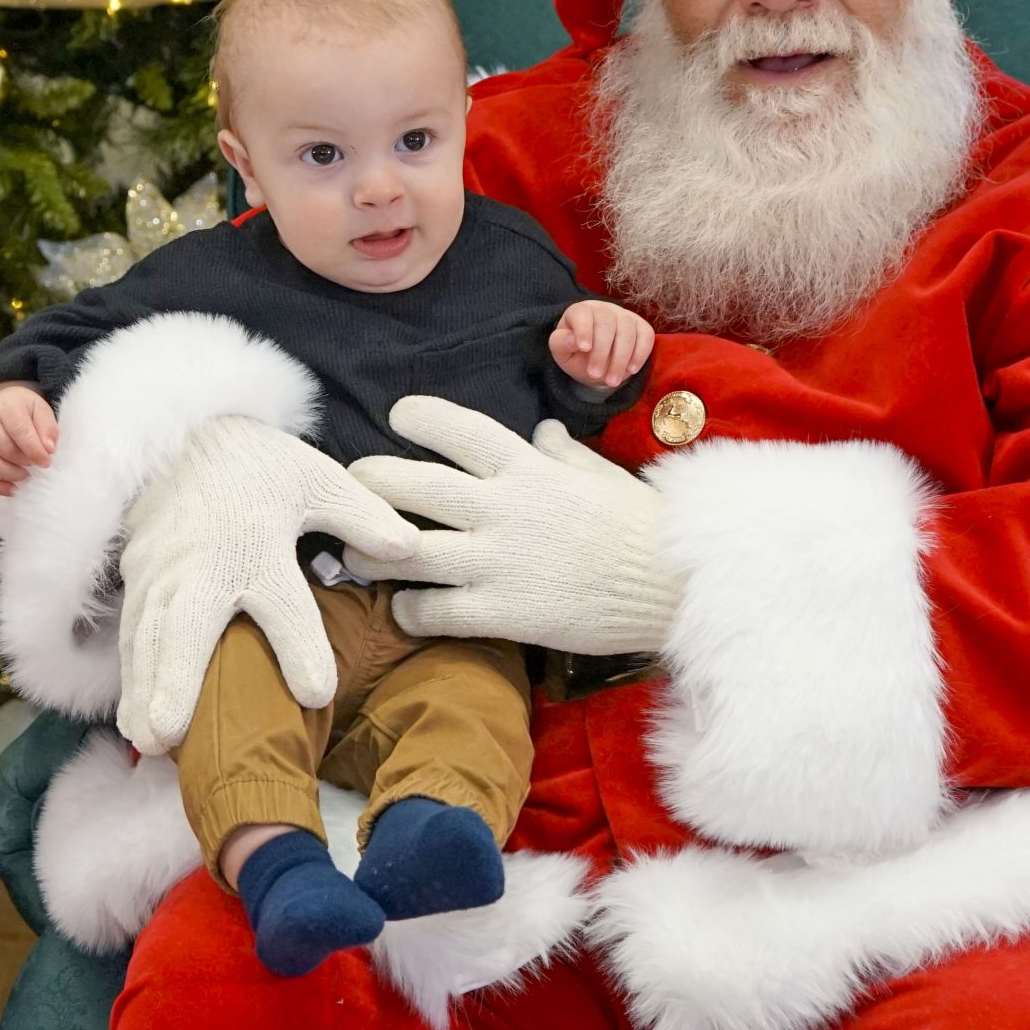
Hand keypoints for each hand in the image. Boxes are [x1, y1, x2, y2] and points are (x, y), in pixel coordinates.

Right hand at [0, 383, 59, 496]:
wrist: (0, 405)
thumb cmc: (24, 411)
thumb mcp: (41, 410)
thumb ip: (48, 428)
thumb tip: (48, 450)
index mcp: (7, 407)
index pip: (20, 431)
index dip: (34, 450)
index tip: (46, 462)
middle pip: (5, 449)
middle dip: (24, 463)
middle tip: (36, 466)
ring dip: (12, 475)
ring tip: (25, 475)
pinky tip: (11, 488)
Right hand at [115, 415, 419, 754]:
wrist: (186, 432)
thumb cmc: (259, 465)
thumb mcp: (317, 479)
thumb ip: (362, 516)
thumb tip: (413, 548)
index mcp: (258, 546)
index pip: (282, 604)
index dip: (301, 648)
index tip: (319, 694)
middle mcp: (205, 565)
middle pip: (187, 627)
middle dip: (175, 680)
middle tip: (170, 734)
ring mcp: (164, 571)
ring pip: (149, 638)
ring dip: (145, 690)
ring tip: (147, 741)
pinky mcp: (138, 574)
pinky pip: (132, 632)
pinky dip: (130, 677)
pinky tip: (132, 721)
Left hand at [346, 397, 678, 654]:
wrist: (675, 588)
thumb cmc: (641, 526)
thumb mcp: (600, 475)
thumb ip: (561, 452)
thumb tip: (543, 429)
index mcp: (527, 467)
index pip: (456, 428)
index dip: (418, 417)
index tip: (398, 418)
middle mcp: (503, 508)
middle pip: (408, 485)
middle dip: (369, 482)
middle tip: (354, 487)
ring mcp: (498, 561)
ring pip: (406, 551)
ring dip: (370, 553)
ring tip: (354, 554)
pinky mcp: (503, 612)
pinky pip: (433, 611)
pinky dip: (409, 611)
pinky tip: (406, 609)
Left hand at [549, 300, 653, 391]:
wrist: (596, 362)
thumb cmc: (576, 353)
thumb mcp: (561, 352)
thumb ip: (561, 343)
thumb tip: (573, 340)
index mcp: (581, 311)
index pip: (582, 314)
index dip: (584, 329)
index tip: (584, 348)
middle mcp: (604, 309)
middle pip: (606, 324)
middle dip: (601, 352)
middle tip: (595, 374)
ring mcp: (625, 316)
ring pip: (627, 332)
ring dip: (620, 359)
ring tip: (611, 380)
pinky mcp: (642, 327)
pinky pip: (646, 336)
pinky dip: (640, 354)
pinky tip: (631, 370)